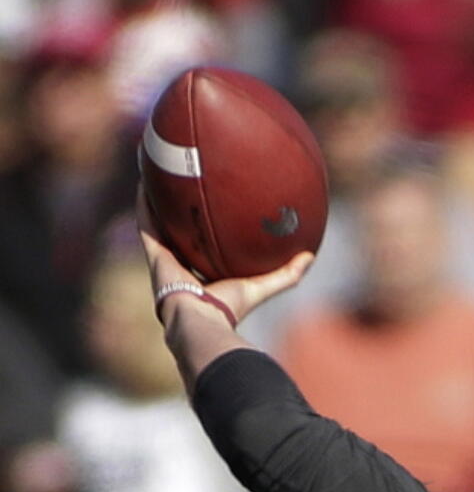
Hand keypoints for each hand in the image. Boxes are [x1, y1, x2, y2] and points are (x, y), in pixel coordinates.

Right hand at [136, 186, 313, 325]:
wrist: (200, 319)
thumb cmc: (230, 308)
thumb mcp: (262, 287)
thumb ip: (286, 274)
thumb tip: (310, 255)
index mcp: (204, 274)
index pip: (207, 248)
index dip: (209, 231)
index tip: (214, 211)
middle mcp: (182, 265)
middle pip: (181, 232)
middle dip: (183, 211)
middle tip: (187, 183)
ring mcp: (165, 260)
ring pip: (160, 223)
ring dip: (160, 200)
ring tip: (162, 172)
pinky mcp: (153, 254)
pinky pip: (147, 223)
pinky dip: (145, 203)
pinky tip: (148, 178)